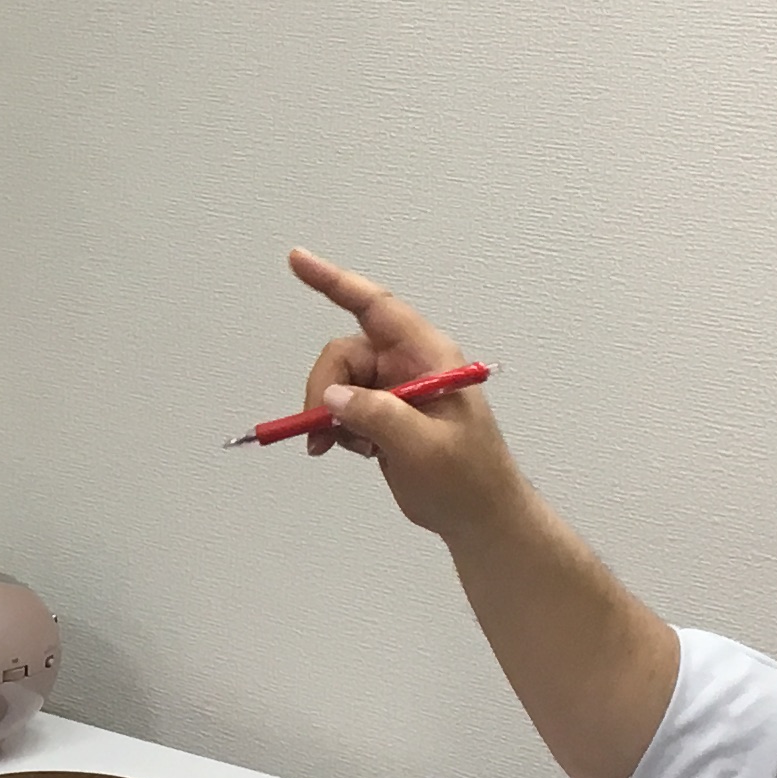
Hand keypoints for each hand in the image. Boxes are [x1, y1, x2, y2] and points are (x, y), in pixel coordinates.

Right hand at [285, 247, 520, 542]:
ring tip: (335, 448)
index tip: (297, 260)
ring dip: (327, 414)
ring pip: (339, 382)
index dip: (334, 281)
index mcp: (428, 356)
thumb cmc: (467, 479)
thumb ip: (377, 416)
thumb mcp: (423, 447)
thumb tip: (333, 397)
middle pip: (345, 355)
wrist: (479, 517)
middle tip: (318, 432)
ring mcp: (395, 389)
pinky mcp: (384, 414)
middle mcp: (409, 365)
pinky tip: (354, 451)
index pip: (376, 307)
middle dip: (324, 389)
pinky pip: (343, 406)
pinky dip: (336, 428)